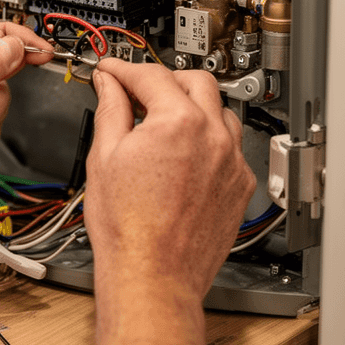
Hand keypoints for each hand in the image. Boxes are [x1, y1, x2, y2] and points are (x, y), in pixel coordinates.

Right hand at [86, 60, 255, 302]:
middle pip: (196, 81)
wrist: (153, 275)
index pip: (151, 75)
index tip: (111, 72)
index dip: (124, 69)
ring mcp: (232, 161)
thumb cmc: (128, 228)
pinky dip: (209, 139)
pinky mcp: (240, 185)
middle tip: (137, 91)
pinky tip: (185, 153)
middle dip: (164, 79)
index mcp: (178, 122)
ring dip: (193, 106)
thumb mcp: (104, 157)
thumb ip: (110, 109)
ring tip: (164, 121)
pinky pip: (230, 146)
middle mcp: (213, 136)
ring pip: (220, 111)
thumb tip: (109, 85)